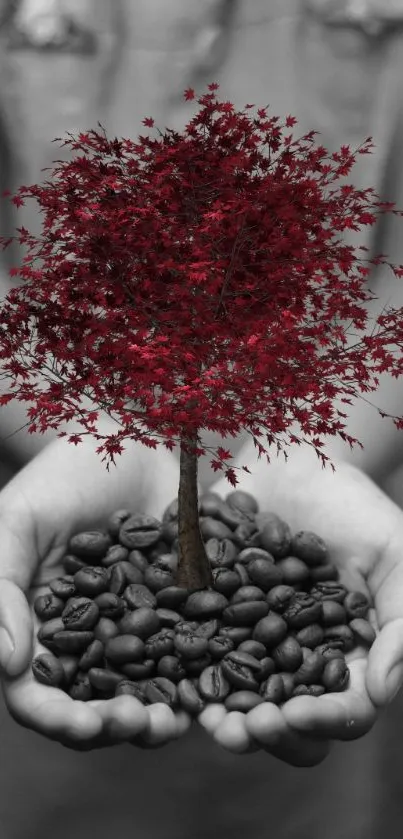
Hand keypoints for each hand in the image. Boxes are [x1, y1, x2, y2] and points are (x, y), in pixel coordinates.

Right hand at [0, 428, 190, 749]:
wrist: (138, 434)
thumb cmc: (66, 473)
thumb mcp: (19, 522)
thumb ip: (3, 590)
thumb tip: (6, 665)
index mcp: (40, 627)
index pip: (38, 692)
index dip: (57, 717)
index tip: (86, 726)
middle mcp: (90, 638)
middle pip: (95, 704)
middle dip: (115, 726)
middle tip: (142, 726)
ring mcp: (140, 628)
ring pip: (146, 691)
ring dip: (161, 716)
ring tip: (178, 722)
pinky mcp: (187, 612)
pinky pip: (195, 654)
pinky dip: (204, 678)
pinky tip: (219, 689)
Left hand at [199, 441, 402, 764]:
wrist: (294, 460)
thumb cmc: (354, 506)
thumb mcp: (397, 554)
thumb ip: (401, 622)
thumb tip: (380, 690)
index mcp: (347, 656)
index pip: (345, 708)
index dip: (325, 719)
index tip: (299, 714)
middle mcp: (297, 660)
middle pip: (288, 718)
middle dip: (268, 731)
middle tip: (245, 729)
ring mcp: (250, 641)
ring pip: (239, 697)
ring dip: (223, 716)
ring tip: (208, 720)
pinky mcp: (208, 616)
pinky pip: (194, 651)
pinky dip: (184, 666)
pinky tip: (171, 671)